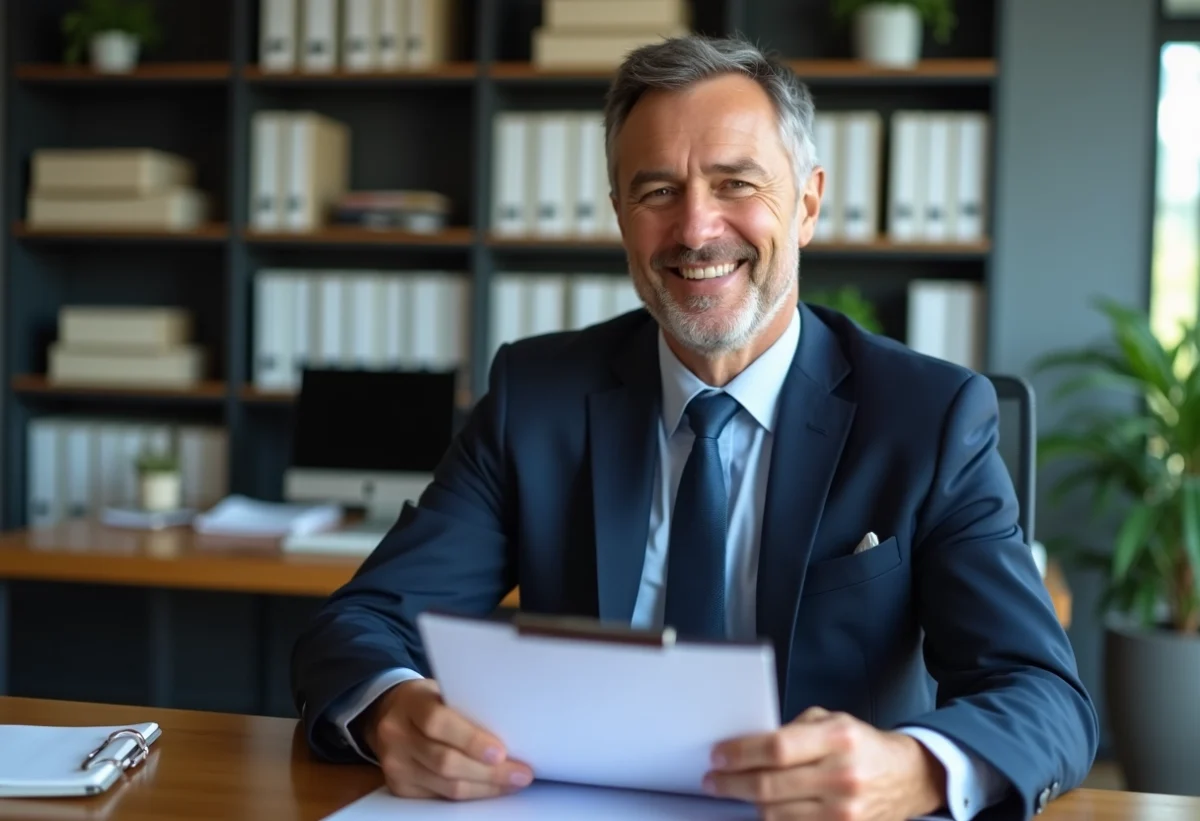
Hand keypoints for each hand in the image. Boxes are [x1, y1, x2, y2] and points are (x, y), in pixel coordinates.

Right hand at [363, 679, 533, 800]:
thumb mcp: (443, 690)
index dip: (471, 740)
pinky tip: (490, 788)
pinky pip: (441, 797)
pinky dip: (471, 794)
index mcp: (410, 703)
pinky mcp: (399, 786)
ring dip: (485, 787)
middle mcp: (396, 735)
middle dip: (488, 772)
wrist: (389, 714)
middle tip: (520, 773)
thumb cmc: (428, 701)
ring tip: (513, 782)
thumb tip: (511, 731)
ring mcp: (395, 764)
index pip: (438, 723)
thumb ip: (467, 707)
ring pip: (446, 786)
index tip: (501, 751)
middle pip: (445, 761)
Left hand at [704, 707, 945, 819]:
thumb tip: (748, 745)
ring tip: (731, 790)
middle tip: (713, 779)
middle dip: (732, 782)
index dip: (741, 753)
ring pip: (776, 813)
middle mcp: (842, 776)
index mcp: (837, 739)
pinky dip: (772, 818)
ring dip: (748, 803)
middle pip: (770, 785)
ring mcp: (844, 810)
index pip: (776, 748)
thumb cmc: (863, 745)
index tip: (719, 755)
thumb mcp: (832, 721)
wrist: (908, 777)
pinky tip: (759, 808)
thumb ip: (793, 731)